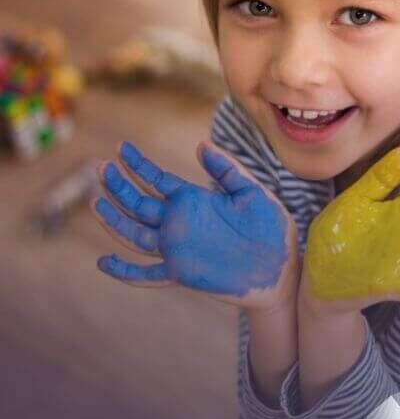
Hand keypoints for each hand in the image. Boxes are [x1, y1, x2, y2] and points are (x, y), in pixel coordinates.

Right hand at [91, 141, 298, 310]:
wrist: (284, 267)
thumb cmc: (273, 228)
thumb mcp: (253, 192)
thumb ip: (228, 170)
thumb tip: (202, 145)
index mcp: (196, 201)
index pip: (158, 181)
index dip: (139, 165)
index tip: (122, 148)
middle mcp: (182, 223)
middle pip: (140, 204)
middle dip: (119, 187)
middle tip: (101, 168)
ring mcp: (179, 249)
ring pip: (136, 234)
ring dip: (115, 220)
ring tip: (96, 203)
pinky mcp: (182, 274)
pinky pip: (147, 274)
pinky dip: (125, 271)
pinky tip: (105, 262)